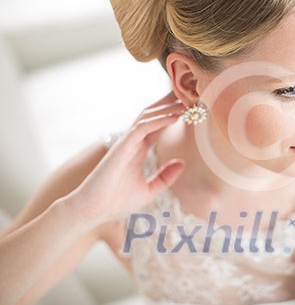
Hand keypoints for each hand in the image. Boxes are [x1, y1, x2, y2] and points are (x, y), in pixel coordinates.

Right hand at [67, 92, 186, 224]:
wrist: (93, 210)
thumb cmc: (116, 202)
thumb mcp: (149, 189)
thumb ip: (165, 176)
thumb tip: (182, 163)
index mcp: (138, 149)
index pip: (158, 125)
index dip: (173, 115)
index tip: (191, 108)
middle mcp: (132, 142)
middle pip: (153, 115)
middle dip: (170, 103)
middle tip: (191, 93)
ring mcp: (126, 143)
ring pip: (148, 116)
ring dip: (168, 108)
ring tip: (188, 101)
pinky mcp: (122, 147)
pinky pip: (142, 128)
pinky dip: (159, 120)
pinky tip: (175, 116)